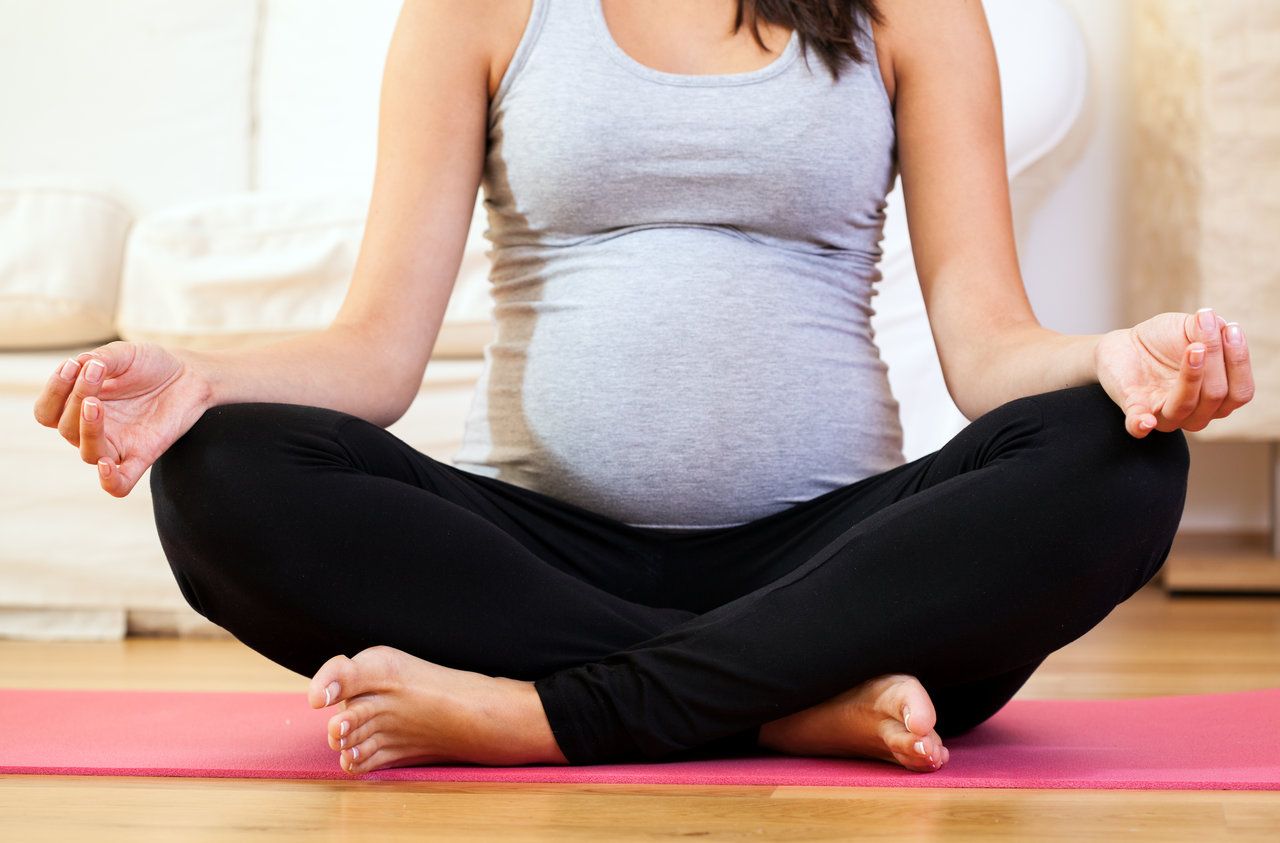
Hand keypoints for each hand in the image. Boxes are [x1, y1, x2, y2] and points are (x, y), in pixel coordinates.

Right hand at [33, 340, 212, 496]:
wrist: (191, 374)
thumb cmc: (152, 365)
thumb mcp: (124, 354)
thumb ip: (100, 359)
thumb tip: (79, 365)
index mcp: (80, 407)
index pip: (47, 413)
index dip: (53, 392)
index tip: (73, 365)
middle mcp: (95, 429)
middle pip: (65, 429)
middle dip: (74, 399)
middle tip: (96, 372)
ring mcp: (118, 445)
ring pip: (88, 453)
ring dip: (87, 429)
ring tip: (94, 403)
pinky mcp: (143, 456)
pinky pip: (119, 484)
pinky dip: (109, 481)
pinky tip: (107, 465)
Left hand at [1094, 308, 1253, 438]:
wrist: (1126, 343)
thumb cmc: (1165, 339)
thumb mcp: (1190, 327)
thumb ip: (1211, 329)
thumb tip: (1222, 326)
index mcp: (1217, 397)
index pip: (1239, 392)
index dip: (1239, 363)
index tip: (1230, 329)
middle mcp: (1195, 412)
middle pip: (1216, 396)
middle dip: (1214, 359)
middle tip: (1206, 325)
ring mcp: (1164, 414)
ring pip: (1185, 406)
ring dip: (1192, 376)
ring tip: (1194, 346)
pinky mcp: (1134, 410)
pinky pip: (1137, 426)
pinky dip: (1142, 425)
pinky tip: (1146, 420)